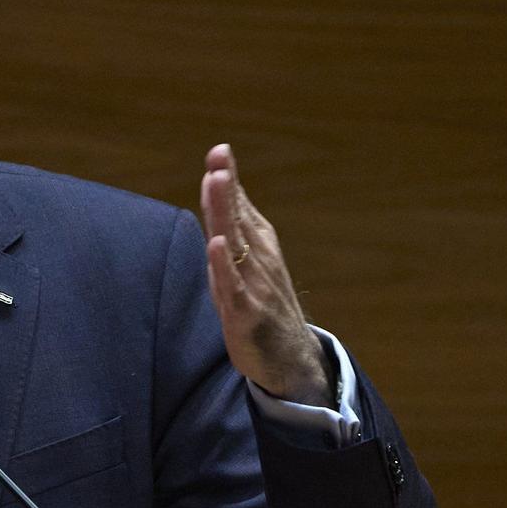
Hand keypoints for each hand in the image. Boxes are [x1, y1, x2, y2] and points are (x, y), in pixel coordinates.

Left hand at [199, 144, 332, 405]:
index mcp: (258, 245)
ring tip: (219, 184)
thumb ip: (233, 223)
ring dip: (226, 214)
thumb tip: (220, 183)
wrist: (289, 357)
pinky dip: (225, 266)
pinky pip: (234, 286)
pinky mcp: (247, 312)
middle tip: (220, 156)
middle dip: (227, 187)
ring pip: (235, 244)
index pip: (239, 206)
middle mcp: (259, 259)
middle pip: (237, 218)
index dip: (229, 178)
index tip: (220, 150)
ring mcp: (254, 285)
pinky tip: (217, 245)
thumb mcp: (247, 259)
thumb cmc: (262, 303)